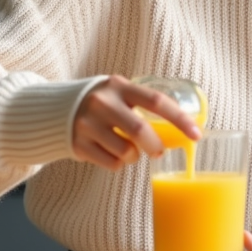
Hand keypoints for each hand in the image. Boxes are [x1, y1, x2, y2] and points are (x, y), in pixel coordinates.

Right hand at [70, 75, 199, 169]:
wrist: (55, 110)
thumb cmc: (103, 104)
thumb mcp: (120, 94)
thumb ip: (143, 105)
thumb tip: (180, 130)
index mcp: (119, 86)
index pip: (156, 101)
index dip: (179, 119)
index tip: (196, 134)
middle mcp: (102, 103)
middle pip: (139, 131)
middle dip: (155, 146)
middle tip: (158, 151)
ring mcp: (87, 124)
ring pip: (126, 152)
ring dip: (134, 157)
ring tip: (128, 149)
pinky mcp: (77, 144)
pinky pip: (111, 164)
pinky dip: (118, 164)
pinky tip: (111, 153)